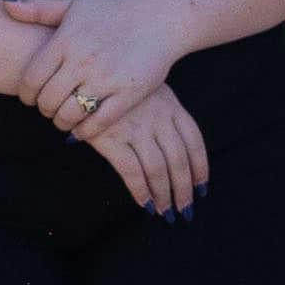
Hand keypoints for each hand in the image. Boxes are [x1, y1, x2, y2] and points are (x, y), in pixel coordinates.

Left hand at [0, 0, 183, 152]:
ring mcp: (105, 79)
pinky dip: (85, 131)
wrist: (160, 18)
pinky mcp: (127, 94)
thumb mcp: (74, 3)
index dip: (26, 94)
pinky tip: (82, 128)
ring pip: (69, 115)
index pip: (31, 79)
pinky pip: (98, 123)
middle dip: (43, 109)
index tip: (30, 97)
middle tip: (47, 108)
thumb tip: (3, 5)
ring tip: (63, 118)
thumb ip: (38, 9)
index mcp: (65, 41)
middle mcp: (82, 61)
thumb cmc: (114, 10)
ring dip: (61, 122)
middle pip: (47, 100)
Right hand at [81, 79, 210, 214]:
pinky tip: (145, 204)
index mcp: (170, 105)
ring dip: (164, 195)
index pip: (194, 141)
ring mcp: (135, 128)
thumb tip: (175, 146)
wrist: (82, 71)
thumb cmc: (115, 81)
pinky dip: (141, 191)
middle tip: (186, 209)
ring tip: (166, 213)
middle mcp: (158, 118)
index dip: (200, 167)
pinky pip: (131, 171)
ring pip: (158, 169)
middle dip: (184, 188)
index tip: (202, 187)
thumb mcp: (148, 88)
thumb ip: (163, 112)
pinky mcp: (111, 138)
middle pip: (179, 160)